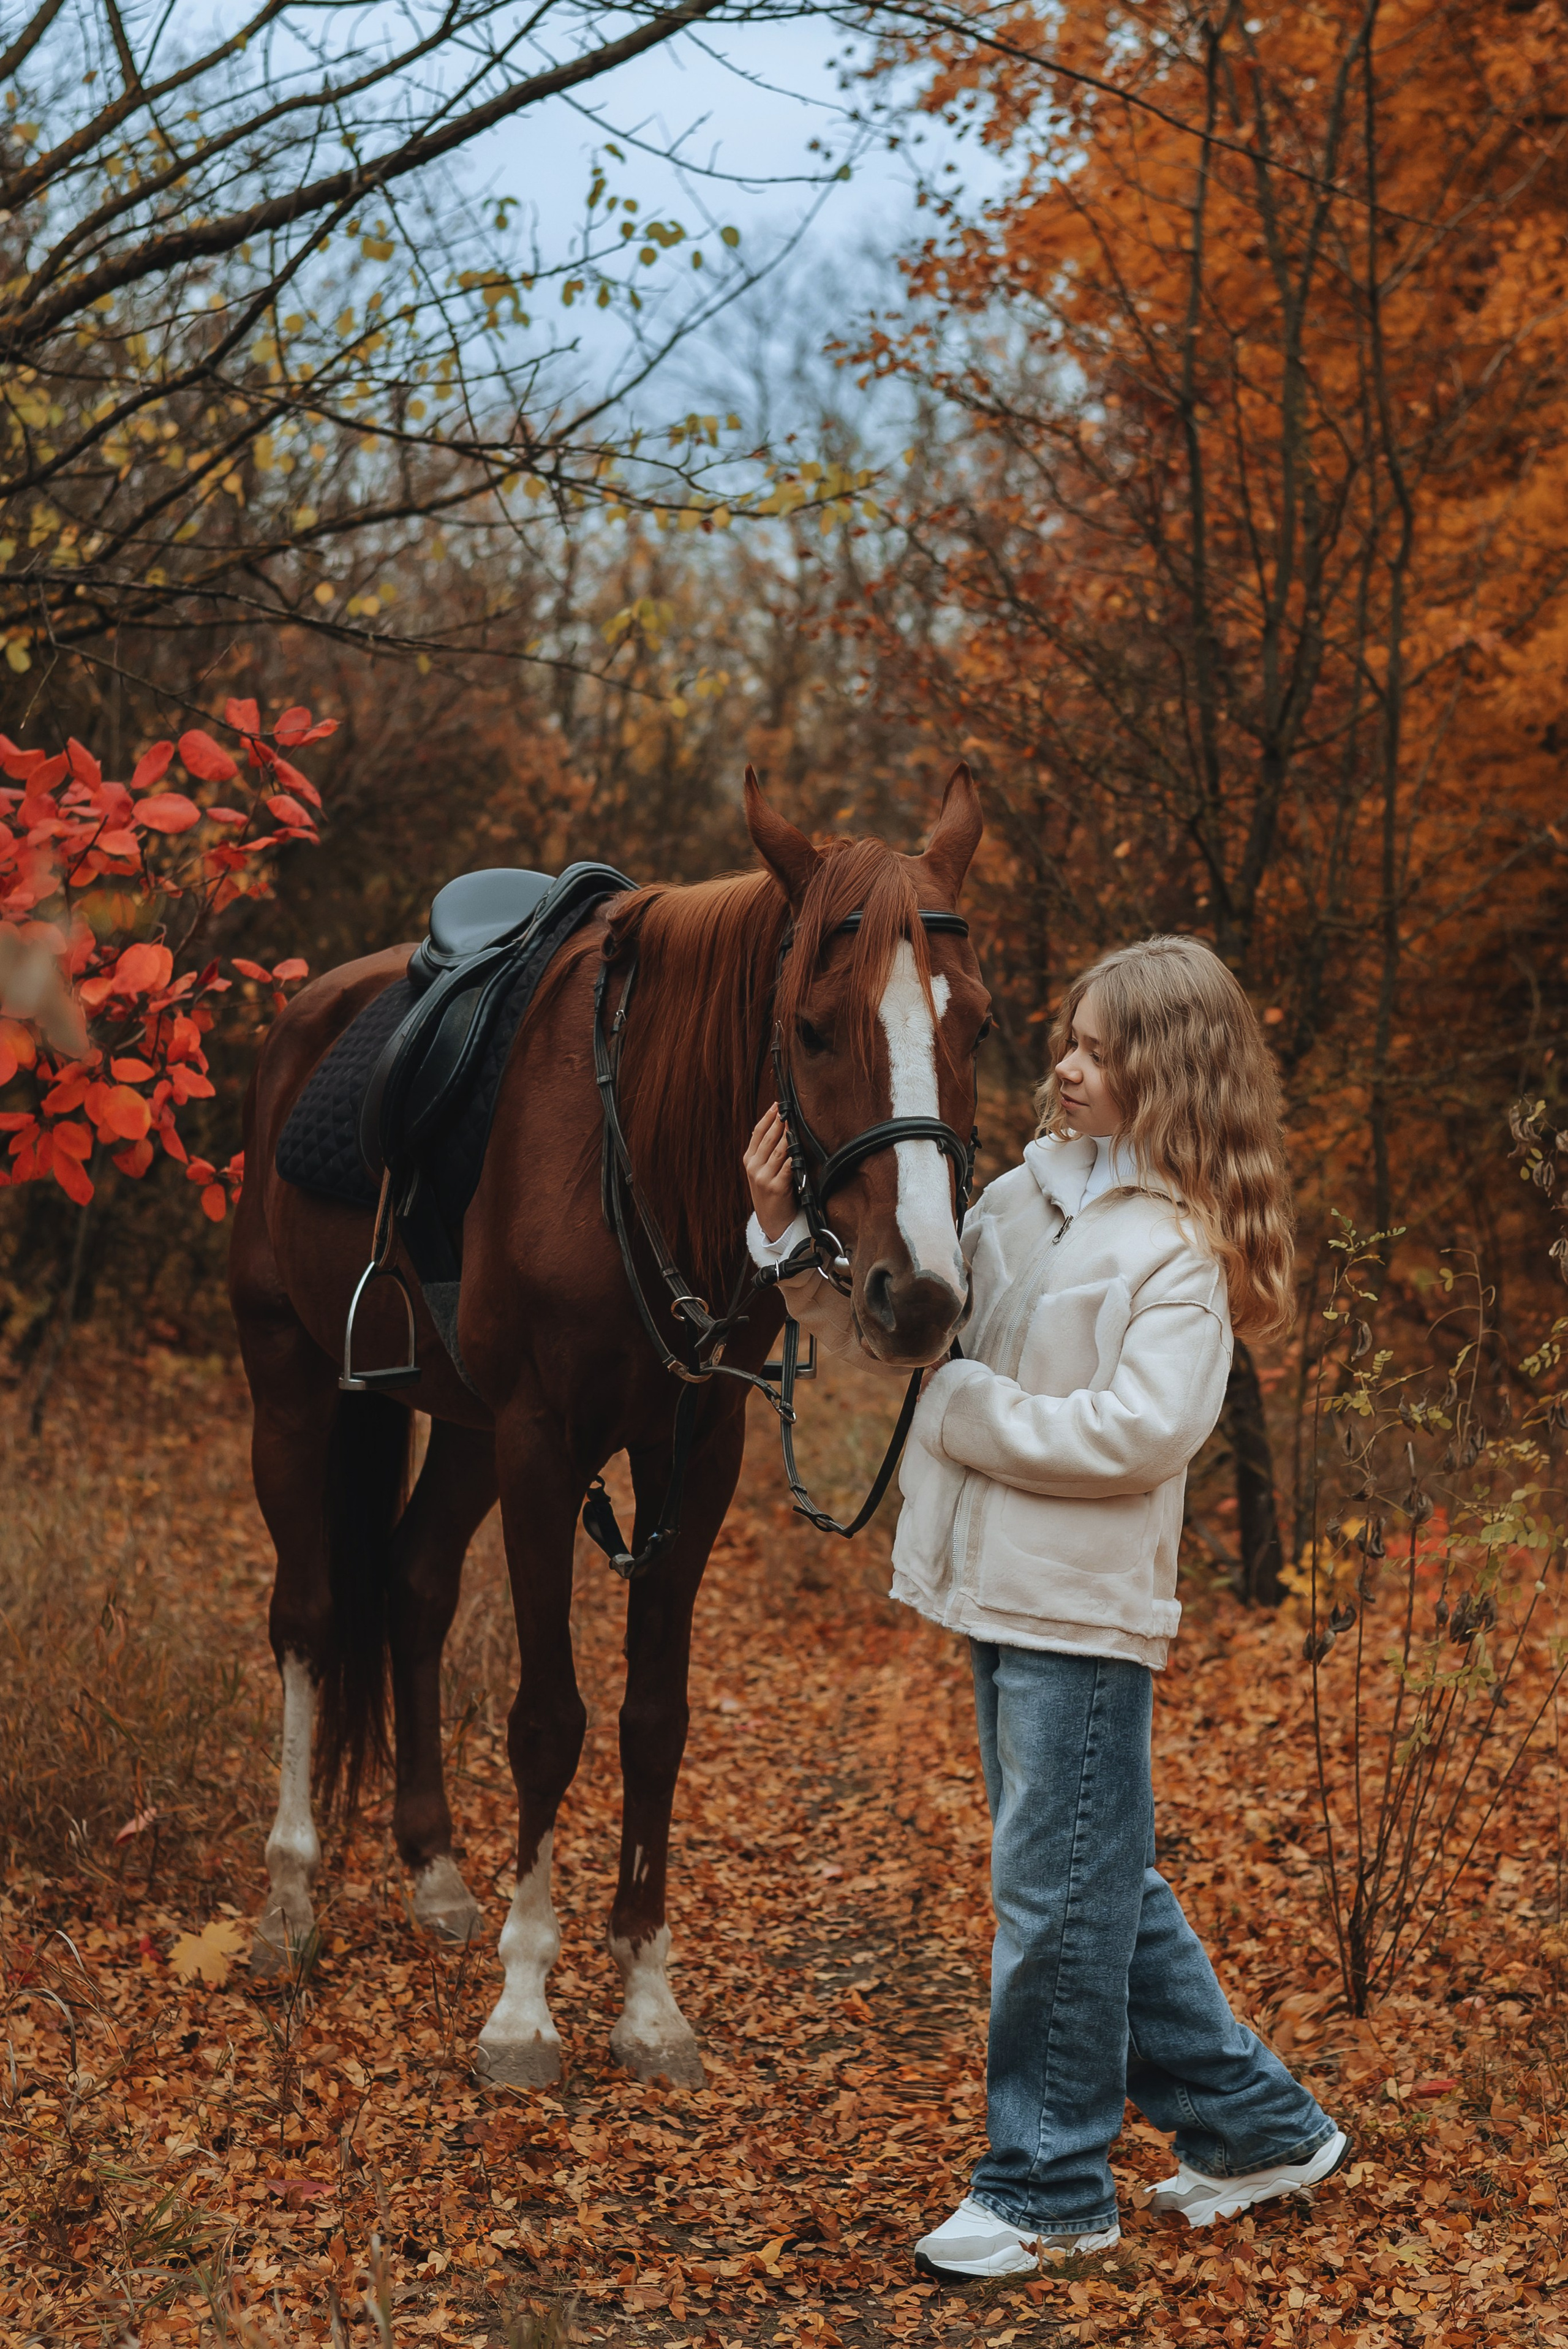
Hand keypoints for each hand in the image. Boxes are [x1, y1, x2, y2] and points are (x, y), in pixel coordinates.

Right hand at [744, 1103, 796, 1241]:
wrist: (772, 1222)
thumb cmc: (771, 1193)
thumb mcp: (761, 1171)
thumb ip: (765, 1152)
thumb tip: (775, 1125)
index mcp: (749, 1160)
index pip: (757, 1132)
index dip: (768, 1116)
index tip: (777, 1103)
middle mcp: (754, 1167)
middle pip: (769, 1138)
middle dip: (780, 1121)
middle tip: (790, 1107)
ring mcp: (764, 1177)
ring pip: (779, 1149)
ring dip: (789, 1135)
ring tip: (797, 1121)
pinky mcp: (776, 1187)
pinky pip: (788, 1166)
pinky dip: (795, 1155)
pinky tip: (801, 1146)